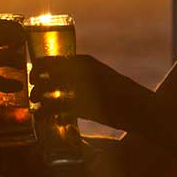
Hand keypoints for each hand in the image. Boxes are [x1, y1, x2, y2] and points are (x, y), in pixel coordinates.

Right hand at [0, 19, 28, 108]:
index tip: (15, 28)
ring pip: (8, 58)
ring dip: (16, 61)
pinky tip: (17, 86)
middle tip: (21, 43)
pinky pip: (1, 82)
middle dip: (18, 39)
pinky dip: (11, 84)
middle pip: (6, 36)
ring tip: (19, 65)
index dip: (8, 26)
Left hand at [30, 54, 149, 130]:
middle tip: (33, 94)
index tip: (34, 75)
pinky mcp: (82, 107)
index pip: (51, 59)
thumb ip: (83, 77)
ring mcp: (80, 89)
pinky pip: (56, 108)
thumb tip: (62, 82)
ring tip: (36, 106)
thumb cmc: (122, 95)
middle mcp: (79, 71)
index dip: (38, 67)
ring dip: (38, 98)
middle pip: (45, 74)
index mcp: (85, 61)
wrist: (143, 110)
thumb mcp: (101, 77)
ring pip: (47, 91)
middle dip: (35, 83)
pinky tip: (45, 117)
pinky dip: (47, 113)